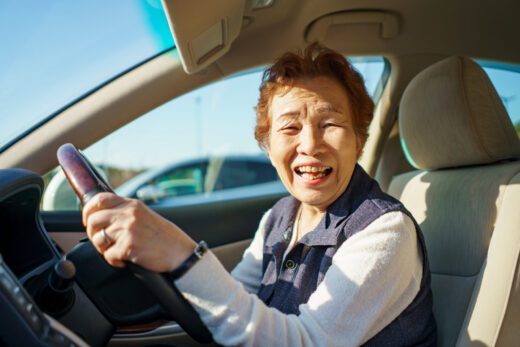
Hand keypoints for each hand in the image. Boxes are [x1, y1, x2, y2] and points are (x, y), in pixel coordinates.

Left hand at [82, 192, 196, 271]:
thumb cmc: (166, 238)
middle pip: (94, 221)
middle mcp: (129, 214)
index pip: (99, 199)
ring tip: (117, 251)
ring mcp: (128, 230)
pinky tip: (126, 260)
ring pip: (98, 239)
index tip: (88, 220)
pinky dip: (114, 261)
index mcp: (133, 205)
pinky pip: (108, 255)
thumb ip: (126, 213)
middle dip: (94, 234)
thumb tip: (103, 217)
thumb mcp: (146, 216)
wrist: (180, 253)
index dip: (88, 210)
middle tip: (103, 242)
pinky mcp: (128, 247)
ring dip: (104, 249)